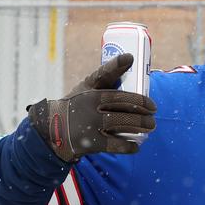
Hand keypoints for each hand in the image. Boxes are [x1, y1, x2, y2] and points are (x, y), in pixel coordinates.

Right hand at [27, 53, 156, 161]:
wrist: (52, 130)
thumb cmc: (77, 105)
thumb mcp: (86, 89)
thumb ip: (107, 80)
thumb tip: (132, 64)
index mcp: (88, 88)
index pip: (105, 74)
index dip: (117, 65)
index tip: (130, 58)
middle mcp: (89, 103)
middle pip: (124, 103)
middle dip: (144, 107)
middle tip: (153, 110)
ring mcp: (90, 123)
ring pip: (125, 122)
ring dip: (142, 125)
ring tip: (151, 125)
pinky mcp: (91, 142)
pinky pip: (117, 144)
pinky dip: (129, 146)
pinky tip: (136, 145)